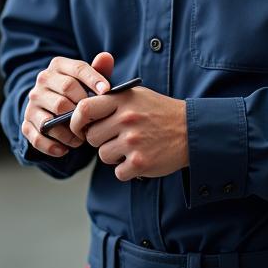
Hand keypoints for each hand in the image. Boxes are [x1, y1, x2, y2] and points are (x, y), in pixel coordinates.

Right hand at [21, 51, 113, 156]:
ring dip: (69, 132)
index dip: (93, 79)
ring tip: (82, 139)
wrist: (51, 108)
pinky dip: (52, 146)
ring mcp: (32, 102)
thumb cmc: (76, 92)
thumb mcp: (87, 81)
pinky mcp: (26, 122)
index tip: (107, 91)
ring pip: (51, 118)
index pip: (78, 68)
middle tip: (95, 122)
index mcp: (58, 66)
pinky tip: (65, 149)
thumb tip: (107, 56)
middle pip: (65, 92)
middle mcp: (42, 81)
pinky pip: (38, 137)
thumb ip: (98, 71)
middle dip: (82, 109)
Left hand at [70, 87, 188, 180]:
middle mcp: (126, 119)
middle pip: (92, 137)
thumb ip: (110, 99)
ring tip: (130, 146)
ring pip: (103, 155)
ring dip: (113, 155)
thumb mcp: (135, 95)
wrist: (190, 130)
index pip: (85, 109)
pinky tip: (138, 158)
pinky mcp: (141, 162)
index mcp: (122, 100)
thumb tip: (80, 110)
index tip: (79, 128)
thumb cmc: (158, 112)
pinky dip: (126, 169)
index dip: (76, 121)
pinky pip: (118, 172)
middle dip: (99, 140)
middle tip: (115, 137)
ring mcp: (133, 141)